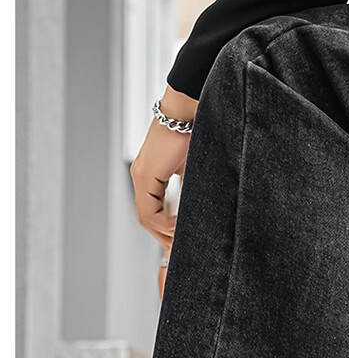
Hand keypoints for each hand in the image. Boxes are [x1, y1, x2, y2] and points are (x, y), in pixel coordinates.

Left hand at [130, 86, 197, 256]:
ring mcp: (141, 175)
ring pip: (146, 216)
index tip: (180, 239)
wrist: (189, 109)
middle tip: (178, 249)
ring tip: (181, 239)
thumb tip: (198, 211)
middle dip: (163, 236)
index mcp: (152, 173)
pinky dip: (163, 223)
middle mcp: (142, 175)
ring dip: (163, 231)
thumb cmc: (195, 131)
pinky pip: (148, 209)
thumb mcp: (193, 168)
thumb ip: (190, 189)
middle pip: (147, 217)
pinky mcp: (145, 174)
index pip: (153, 210)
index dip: (165, 229)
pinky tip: (178, 226)